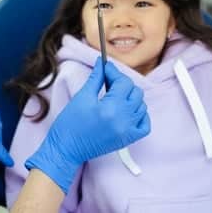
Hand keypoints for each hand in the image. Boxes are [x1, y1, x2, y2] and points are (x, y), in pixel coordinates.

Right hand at [25, 58, 149, 192]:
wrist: (66, 149)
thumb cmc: (69, 124)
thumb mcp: (82, 97)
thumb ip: (96, 78)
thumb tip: (101, 63)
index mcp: (110, 108)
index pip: (123, 82)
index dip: (114, 72)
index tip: (106, 67)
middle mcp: (123, 120)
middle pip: (135, 92)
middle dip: (123, 83)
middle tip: (109, 80)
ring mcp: (128, 131)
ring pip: (141, 106)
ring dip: (131, 97)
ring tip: (116, 96)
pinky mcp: (128, 140)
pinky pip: (145, 124)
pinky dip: (140, 114)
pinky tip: (128, 110)